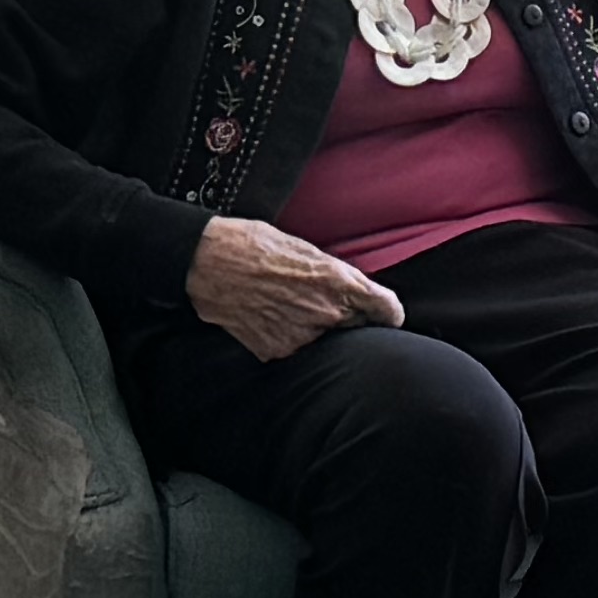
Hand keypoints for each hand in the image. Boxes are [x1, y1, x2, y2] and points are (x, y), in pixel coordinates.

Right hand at [188, 216, 406, 361]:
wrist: (208, 263)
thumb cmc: (255, 246)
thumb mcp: (306, 249)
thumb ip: (337, 275)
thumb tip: (355, 291)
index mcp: (338, 282)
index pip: (386, 310)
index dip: (389, 313)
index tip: (387, 315)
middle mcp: (325, 313)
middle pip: (359, 328)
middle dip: (353, 320)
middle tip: (329, 305)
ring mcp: (301, 337)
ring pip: (327, 342)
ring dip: (320, 330)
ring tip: (291, 307)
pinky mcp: (277, 351)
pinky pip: (297, 350)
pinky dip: (292, 338)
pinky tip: (274, 318)